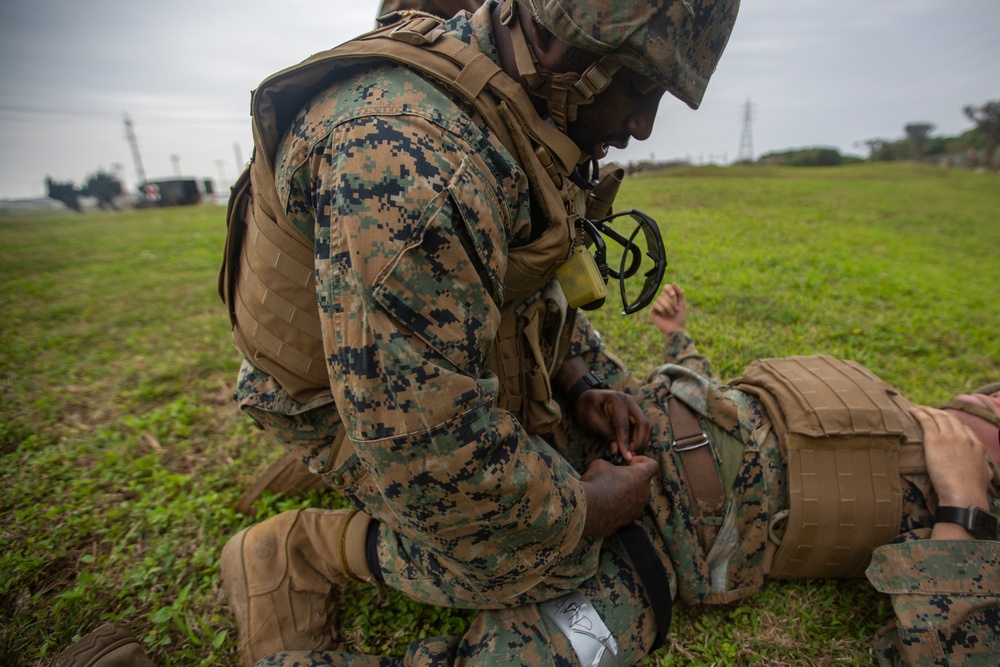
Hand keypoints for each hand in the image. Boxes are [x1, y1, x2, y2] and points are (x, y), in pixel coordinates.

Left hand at [574, 389, 650, 460]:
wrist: (586, 398)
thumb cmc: (587, 407)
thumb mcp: (592, 419)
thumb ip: (606, 434)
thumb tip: (618, 450)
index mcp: (618, 401)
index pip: (624, 424)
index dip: (625, 442)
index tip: (626, 456)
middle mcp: (630, 403)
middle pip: (643, 424)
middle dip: (639, 442)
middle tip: (630, 456)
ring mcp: (634, 408)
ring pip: (646, 427)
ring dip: (641, 441)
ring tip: (630, 453)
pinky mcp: (634, 415)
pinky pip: (642, 428)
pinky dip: (639, 439)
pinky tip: (631, 448)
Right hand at [580, 456, 659, 537]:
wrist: (587, 510)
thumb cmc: (596, 483)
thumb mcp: (601, 464)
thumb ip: (611, 465)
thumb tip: (610, 469)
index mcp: (641, 476)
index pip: (653, 465)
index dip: (642, 460)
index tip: (628, 462)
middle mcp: (644, 493)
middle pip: (643, 482)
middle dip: (631, 478)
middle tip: (615, 476)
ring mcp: (638, 509)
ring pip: (635, 497)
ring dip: (626, 493)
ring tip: (608, 492)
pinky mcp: (628, 521)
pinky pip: (626, 510)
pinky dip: (619, 506)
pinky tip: (604, 505)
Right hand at [650, 283, 686, 334]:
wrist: (676, 330)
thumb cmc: (680, 318)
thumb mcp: (682, 304)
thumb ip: (680, 293)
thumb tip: (673, 283)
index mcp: (669, 298)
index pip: (666, 287)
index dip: (669, 289)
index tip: (673, 295)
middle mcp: (662, 300)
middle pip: (664, 294)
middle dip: (672, 302)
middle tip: (676, 310)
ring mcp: (657, 306)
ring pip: (660, 299)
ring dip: (668, 307)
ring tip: (671, 314)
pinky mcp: (652, 311)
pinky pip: (656, 304)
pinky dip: (663, 310)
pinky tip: (665, 316)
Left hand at [911, 406, 991, 539]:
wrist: (964, 494)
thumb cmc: (973, 491)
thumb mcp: (985, 476)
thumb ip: (985, 469)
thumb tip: (986, 470)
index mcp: (976, 446)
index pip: (964, 428)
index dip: (953, 423)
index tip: (944, 422)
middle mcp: (964, 438)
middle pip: (950, 419)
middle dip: (939, 413)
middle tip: (928, 411)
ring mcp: (950, 437)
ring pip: (938, 417)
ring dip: (927, 410)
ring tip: (917, 408)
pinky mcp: (935, 440)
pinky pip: (926, 420)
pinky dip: (919, 413)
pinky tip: (912, 411)